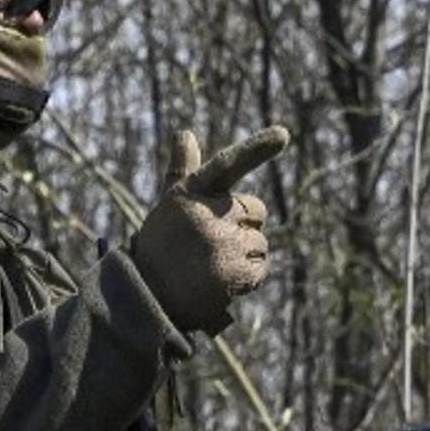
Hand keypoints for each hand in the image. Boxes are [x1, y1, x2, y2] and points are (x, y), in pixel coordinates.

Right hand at [132, 126, 289, 334]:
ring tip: (209, 267)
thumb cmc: (163, 245)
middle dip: (243, 226)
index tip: (283, 134)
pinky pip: (261, 269)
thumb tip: (185, 132)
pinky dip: (247, 280)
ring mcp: (220, 244)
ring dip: (243, 257)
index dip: (256, 149)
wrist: (146, 298)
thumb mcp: (172, 204)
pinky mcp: (232, 273)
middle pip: (257, 210)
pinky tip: (220, 284)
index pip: (227, 164)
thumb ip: (183, 168)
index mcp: (189, 192)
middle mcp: (205, 214)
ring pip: (260, 243)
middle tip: (210, 245)